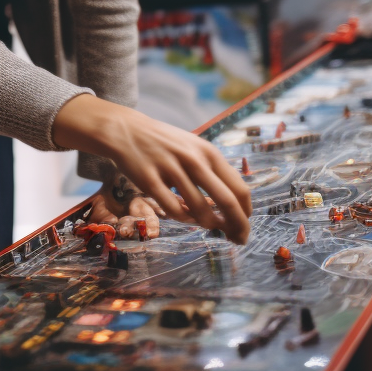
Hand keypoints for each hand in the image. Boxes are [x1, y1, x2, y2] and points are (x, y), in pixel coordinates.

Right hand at [53, 95, 251, 244]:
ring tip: (206, 225)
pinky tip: (183, 217)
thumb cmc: (165, 143)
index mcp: (208, 152)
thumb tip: (234, 206)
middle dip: (237, 226)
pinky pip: (173, 209)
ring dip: (208, 224)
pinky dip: (182, 219)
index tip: (244, 225)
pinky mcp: (149, 179)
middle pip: (226, 201)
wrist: (126, 130)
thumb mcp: (193, 148)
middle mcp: (193, 159)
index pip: (239, 188)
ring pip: (200, 210)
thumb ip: (212, 172)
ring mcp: (171, 168)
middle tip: (238, 240)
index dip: (246, 213)